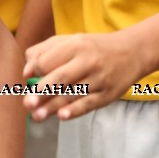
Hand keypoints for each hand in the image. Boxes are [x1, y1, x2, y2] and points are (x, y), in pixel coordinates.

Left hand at [22, 32, 144, 120]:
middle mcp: (88, 61)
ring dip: (52, 106)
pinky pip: (88, 104)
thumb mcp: (72, 40)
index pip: (49, 60)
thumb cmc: (93, 48)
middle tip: (26, 103)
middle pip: (60, 78)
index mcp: (76, 45)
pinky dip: (75, 111)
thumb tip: (27, 71)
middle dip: (41, 91)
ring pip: (72, 94)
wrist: (132, 52)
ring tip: (36, 116)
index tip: (27, 78)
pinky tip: (61, 116)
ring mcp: (99, 79)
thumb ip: (46, 50)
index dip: (35, 70)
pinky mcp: (107, 94)